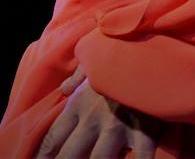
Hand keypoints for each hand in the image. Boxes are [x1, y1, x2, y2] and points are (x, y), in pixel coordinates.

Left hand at [36, 64, 165, 157]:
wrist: (150, 47)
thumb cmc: (121, 52)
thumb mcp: (94, 59)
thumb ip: (78, 77)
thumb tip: (64, 89)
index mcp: (79, 103)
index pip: (53, 137)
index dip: (44, 154)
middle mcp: (93, 119)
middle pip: (69, 154)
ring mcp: (117, 128)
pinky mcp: (144, 133)